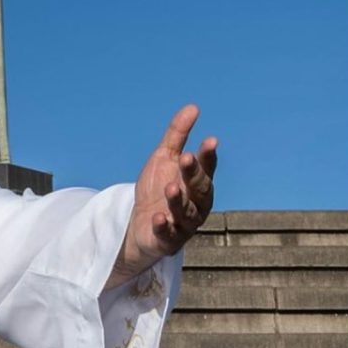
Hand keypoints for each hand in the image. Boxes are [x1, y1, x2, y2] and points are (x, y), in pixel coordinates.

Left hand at [107, 105, 218, 287]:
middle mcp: (197, 204)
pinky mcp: (169, 240)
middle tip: (185, 158)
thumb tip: (193, 107)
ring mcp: (184, 224)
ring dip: (179, 201)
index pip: (206, 168)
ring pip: (186, 213)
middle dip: (193, 174)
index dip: (208, 156)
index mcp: (198, 183)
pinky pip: (168, 235)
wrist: (138, 224)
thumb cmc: (156, 189)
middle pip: (200, 189)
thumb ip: (177, 136)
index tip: (209, 141)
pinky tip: (157, 217)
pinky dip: (164, 227)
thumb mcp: (163, 159)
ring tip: (170, 188)